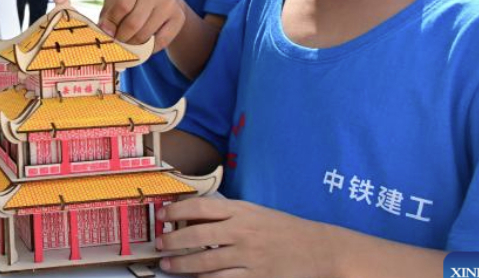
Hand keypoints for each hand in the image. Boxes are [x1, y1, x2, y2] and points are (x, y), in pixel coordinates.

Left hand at [98, 0, 185, 49]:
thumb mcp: (115, 1)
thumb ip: (107, 15)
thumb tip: (105, 32)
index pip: (121, 6)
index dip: (112, 25)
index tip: (109, 33)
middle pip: (133, 23)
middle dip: (122, 38)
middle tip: (119, 42)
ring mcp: (169, 1)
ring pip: (146, 34)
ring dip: (134, 44)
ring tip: (129, 42)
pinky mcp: (179, 16)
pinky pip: (160, 41)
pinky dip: (149, 48)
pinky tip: (144, 43)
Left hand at [156, 197, 334, 277]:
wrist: (319, 249)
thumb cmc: (284, 228)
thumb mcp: (255, 212)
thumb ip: (228, 214)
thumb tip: (193, 216)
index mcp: (242, 210)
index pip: (201, 207)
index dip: (177, 211)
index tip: (161, 216)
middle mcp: (243, 232)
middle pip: (197, 236)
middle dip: (173, 242)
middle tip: (159, 246)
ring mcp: (249, 256)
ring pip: (206, 263)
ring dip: (183, 266)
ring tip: (169, 266)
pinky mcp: (257, 277)